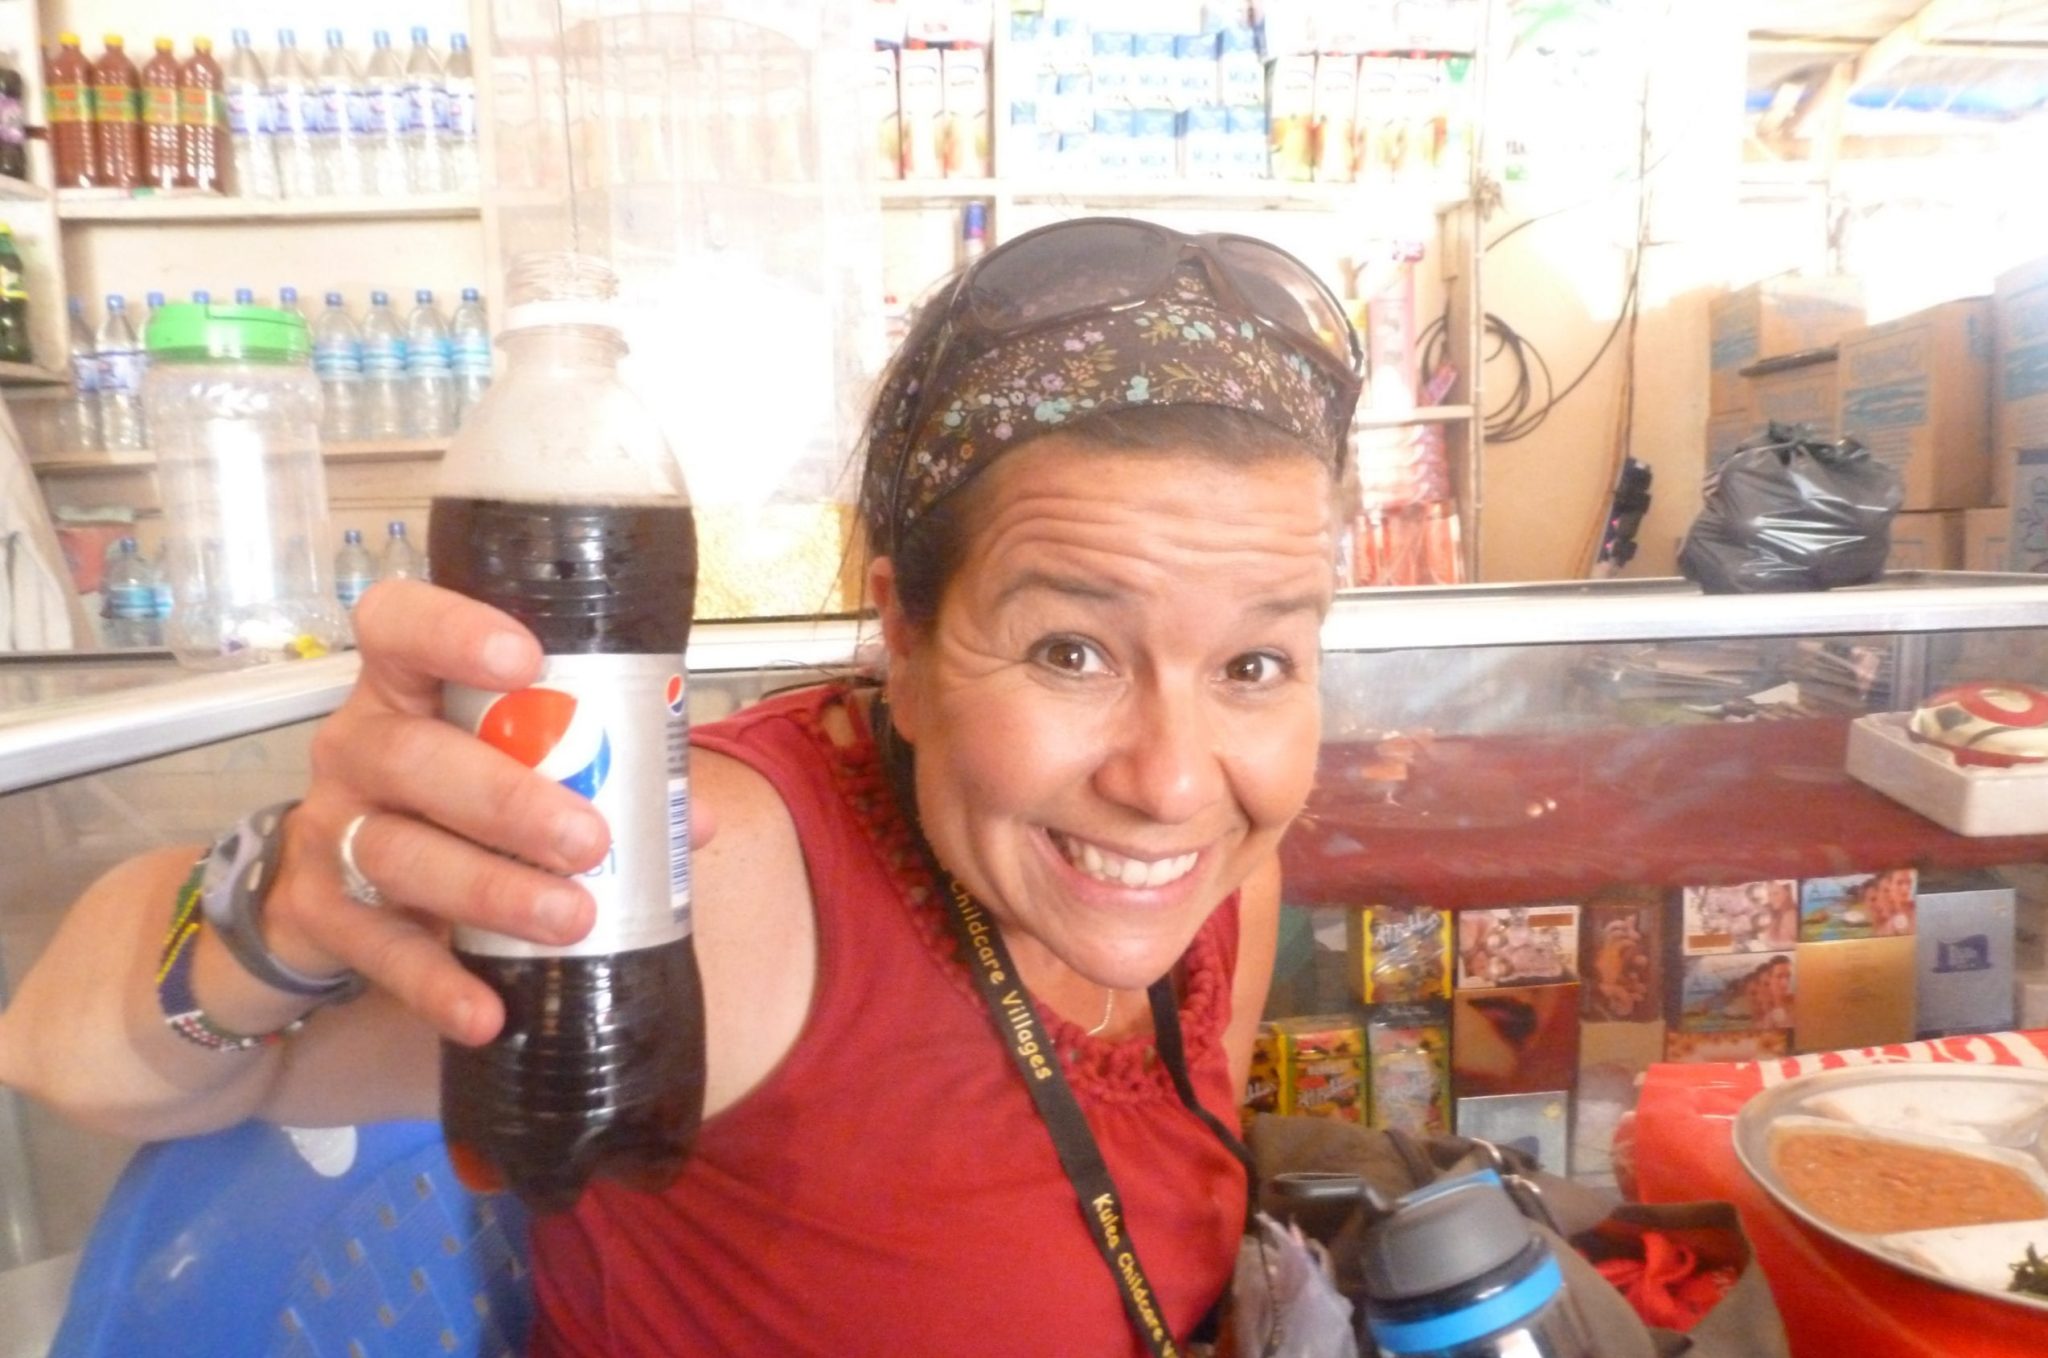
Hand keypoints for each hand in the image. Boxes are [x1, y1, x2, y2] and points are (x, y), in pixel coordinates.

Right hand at [262, 580, 714, 1046]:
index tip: (526, 659)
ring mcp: (332, 828)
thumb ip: (601, 775)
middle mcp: (358, 747)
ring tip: (570, 918)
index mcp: (406, 687)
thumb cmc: (451, 800)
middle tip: (589, 838)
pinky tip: (487, 1011)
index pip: (399, 624)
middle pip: (410, 756)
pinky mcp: (322, 912)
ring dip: (489, 889)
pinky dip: (435, 985)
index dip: (452, 631)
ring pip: (396, 852)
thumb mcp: (510, 766)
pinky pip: (377, 950)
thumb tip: (696, 820)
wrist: (337, 888)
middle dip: (505, 799)